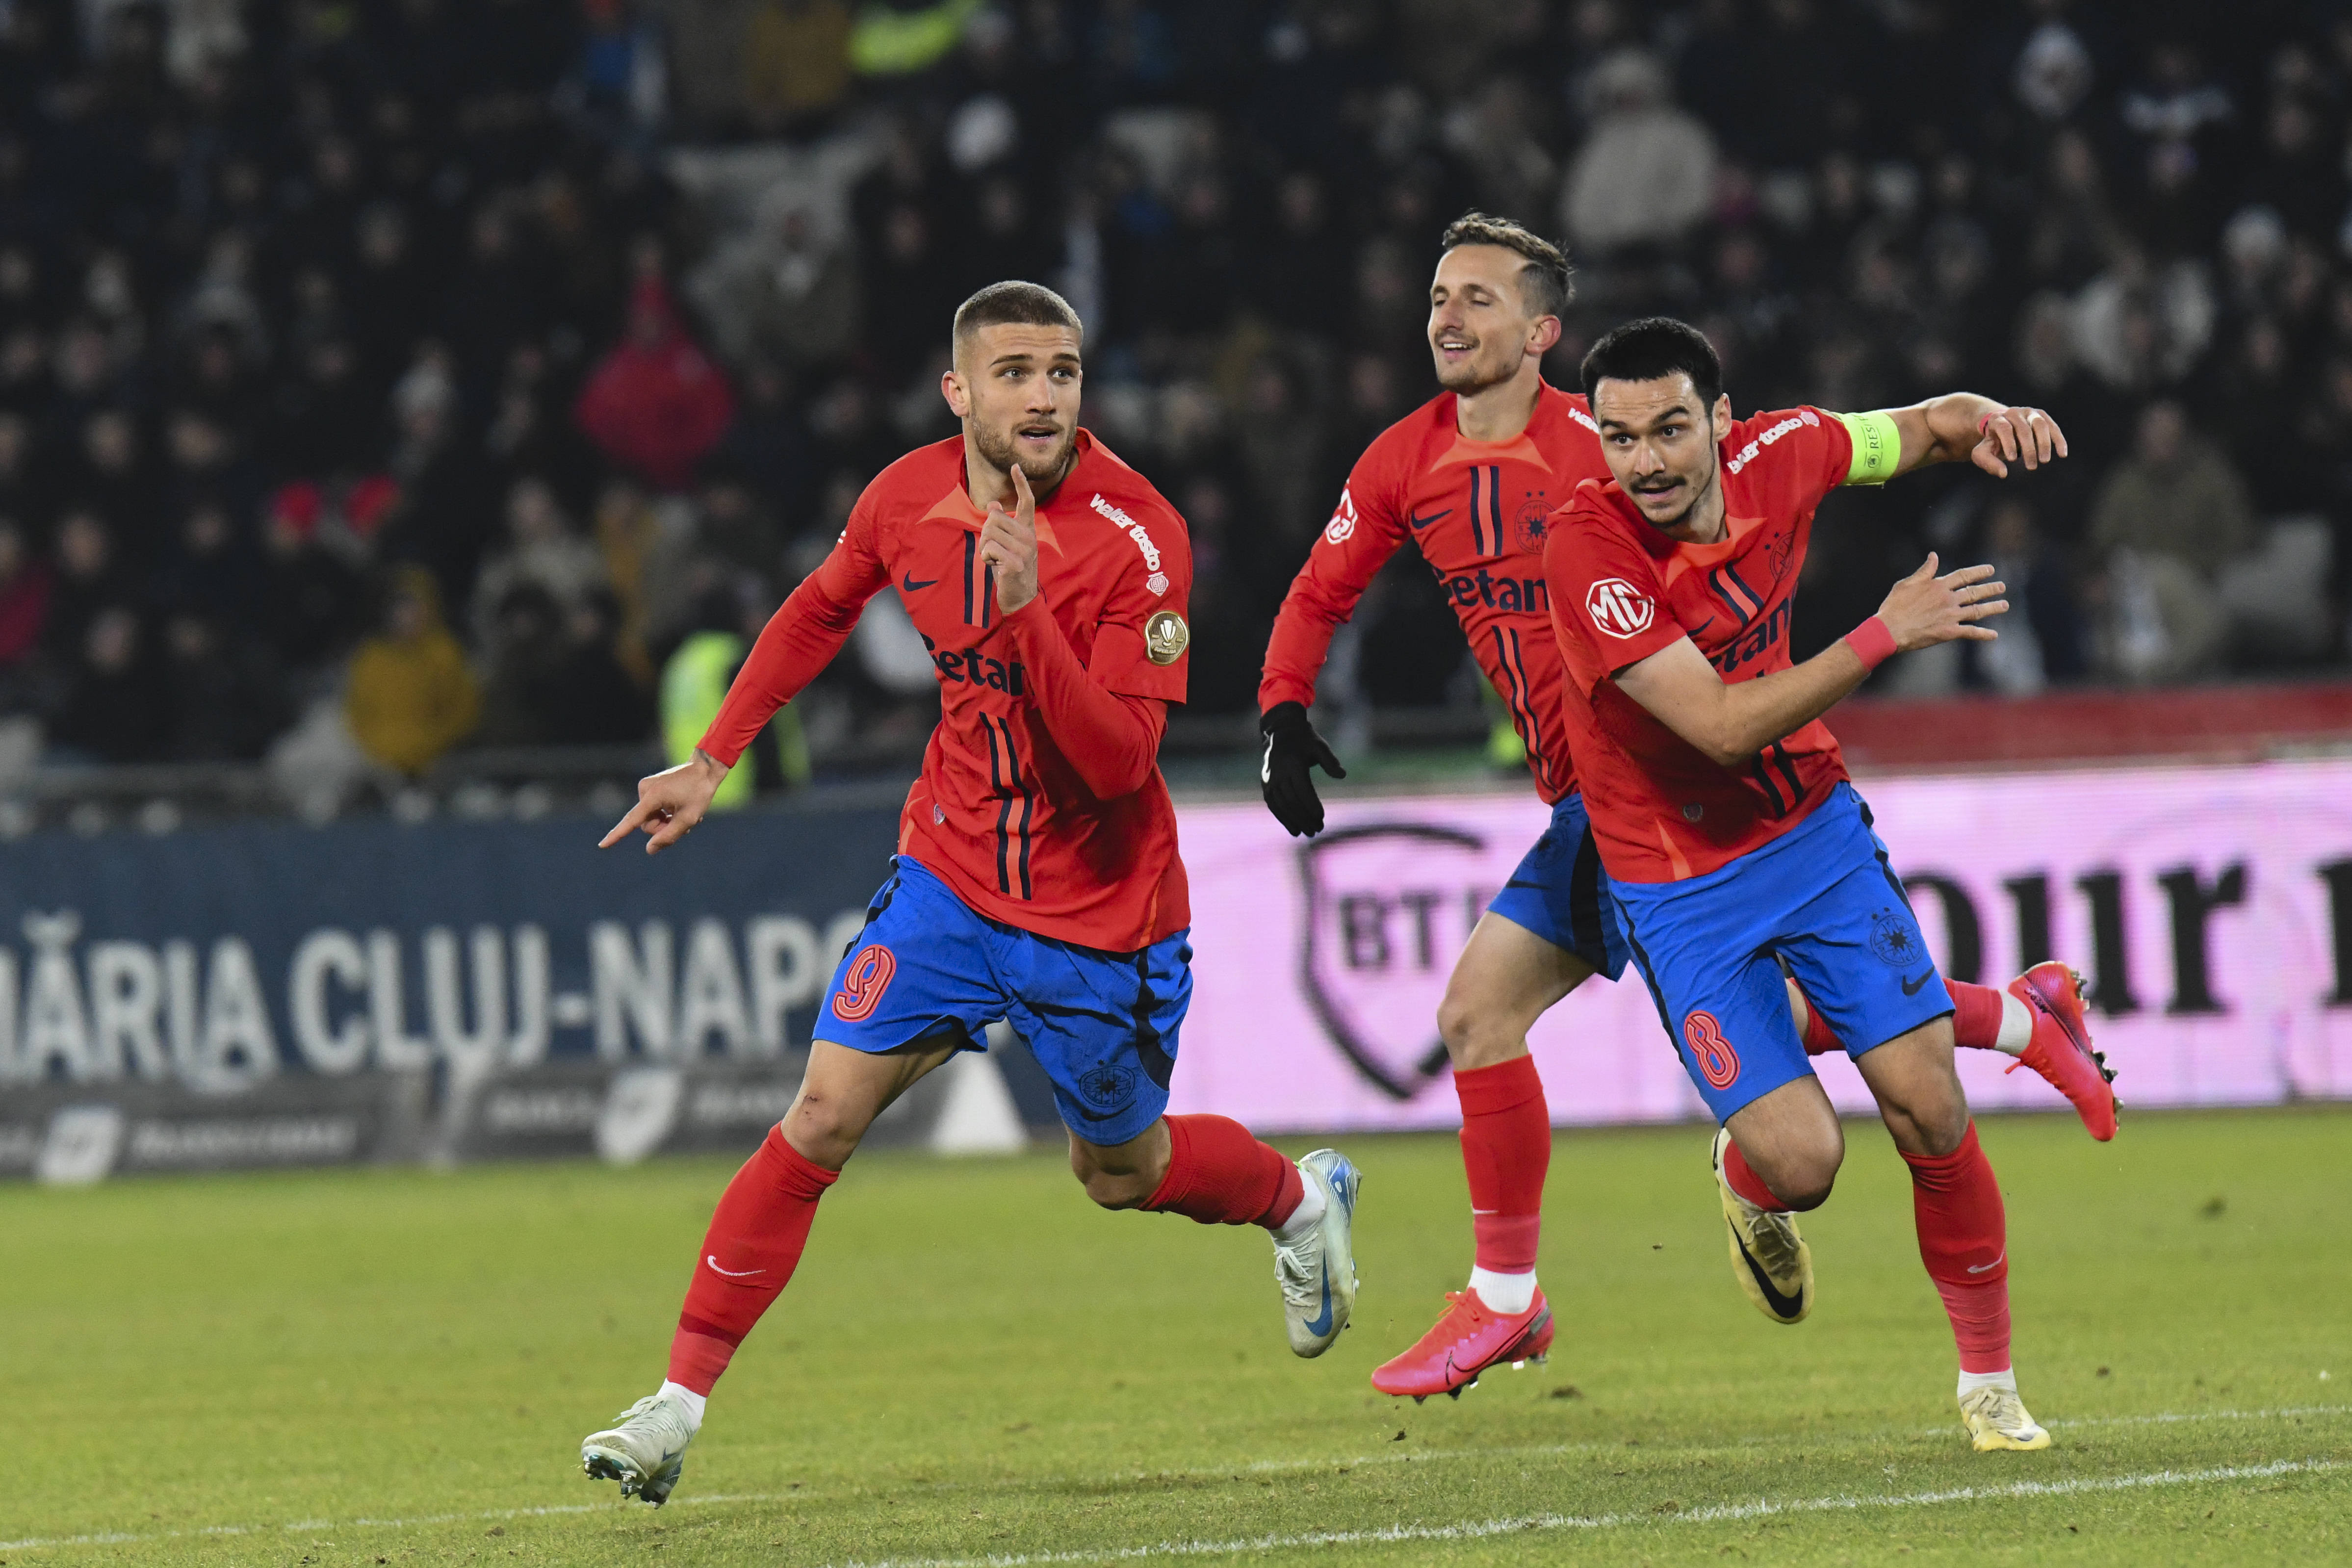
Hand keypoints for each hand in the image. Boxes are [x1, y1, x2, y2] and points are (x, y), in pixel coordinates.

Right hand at [599, 749, 728, 853]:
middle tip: (684, 825)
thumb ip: (668, 836)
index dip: (617, 835)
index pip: (632, 820)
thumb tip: (649, 850)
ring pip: (650, 818)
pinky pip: (653, 809)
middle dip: (663, 828)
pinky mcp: (650, 787)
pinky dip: (666, 813)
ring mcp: (646, 787)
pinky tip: (680, 808)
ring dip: (667, 821)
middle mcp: (645, 790)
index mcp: (653, 796)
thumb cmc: (699, 792)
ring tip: (685, 815)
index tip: (602, 845)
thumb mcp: (689, 818)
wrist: (704, 768)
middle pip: (647, 824)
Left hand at [979, 464, 1040, 613]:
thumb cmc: (1009, 569)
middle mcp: (1028, 537)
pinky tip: (996, 567)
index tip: (1015, 466)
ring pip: (989, 532)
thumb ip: (1002, 525)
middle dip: (985, 533)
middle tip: (994, 550)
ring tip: (995, 559)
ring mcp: (1024, 549)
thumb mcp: (1007, 544)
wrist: (1020, 597)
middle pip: (994, 518)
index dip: (1021, 483)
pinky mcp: (1015, 562)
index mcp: (1027, 530)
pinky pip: (989, 549)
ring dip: (984, 547)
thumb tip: (994, 503)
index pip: (1027, 502)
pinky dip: (986, 558)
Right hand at [1259, 701, 1346, 836]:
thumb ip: (1330, 761)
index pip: (1302, 789)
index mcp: (1292, 764)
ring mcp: (1270, 780)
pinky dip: (1283, 818)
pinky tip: (1294, 830)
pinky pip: (1273, 805)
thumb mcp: (1319, 746)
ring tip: (1308, 833)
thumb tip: (1342, 775)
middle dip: (1304, 817)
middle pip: (1291, 801)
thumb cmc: (1304, 740)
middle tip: (1318, 829)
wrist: (1280, 731)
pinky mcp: (1266, 785)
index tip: (1321, 817)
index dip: (1311, 804)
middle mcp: (1278, 774)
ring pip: (1281, 806)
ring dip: (1294, 821)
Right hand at [1874, 553, 2007, 651]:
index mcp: (1938, 586)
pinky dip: (1983, 634)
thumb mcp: (1906, 584)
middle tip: (2001, 587)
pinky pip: (1970, 632)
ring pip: (1977, 610)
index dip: (1978, 572)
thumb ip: (1924, 571)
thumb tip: (1934, 555)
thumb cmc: (1894, 606)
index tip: (1990, 570)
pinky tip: (1994, 635)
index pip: (1964, 575)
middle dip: (1990, 589)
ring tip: (2004, 605)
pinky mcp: (1949, 632)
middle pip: (1974, 592)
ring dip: (1993, 607)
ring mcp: (1950, 616)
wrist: (1890, 630)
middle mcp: (1948, 599)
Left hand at [1971, 405, 2066, 477]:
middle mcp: (2013, 412)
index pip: (2004, 428)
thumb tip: (2003, 473)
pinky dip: (2058, 440)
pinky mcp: (2042, 416)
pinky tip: (2062, 454)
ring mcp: (2029, 412)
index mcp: (1997, 419)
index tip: (2012, 460)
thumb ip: (1988, 463)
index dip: (2009, 443)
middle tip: (2031, 467)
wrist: (2003, 429)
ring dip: (2044, 444)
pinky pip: (2053, 427)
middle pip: (2024, 428)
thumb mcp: (1982, 453)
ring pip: (2040, 425)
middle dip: (2028, 449)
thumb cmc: (1993, 444)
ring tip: (2044, 461)